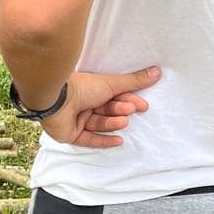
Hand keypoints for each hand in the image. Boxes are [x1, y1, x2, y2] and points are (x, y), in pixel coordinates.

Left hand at [39, 67, 159, 148]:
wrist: (56, 99)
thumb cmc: (82, 87)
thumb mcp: (111, 83)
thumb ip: (133, 81)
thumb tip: (157, 72)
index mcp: (90, 90)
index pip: (113, 97)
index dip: (128, 100)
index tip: (142, 105)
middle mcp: (82, 104)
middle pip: (107, 111)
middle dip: (120, 111)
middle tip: (133, 110)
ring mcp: (75, 120)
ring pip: (99, 124)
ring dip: (113, 123)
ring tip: (123, 121)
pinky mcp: (70, 135)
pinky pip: (89, 140)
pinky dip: (104, 140)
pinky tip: (119, 141)